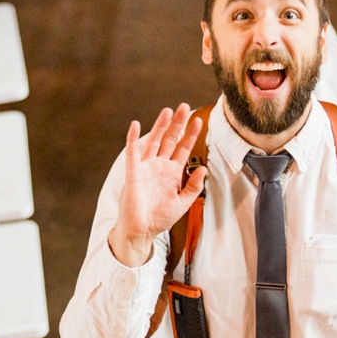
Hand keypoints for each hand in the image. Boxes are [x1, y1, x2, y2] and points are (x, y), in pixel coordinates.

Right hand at [108, 104, 207, 267]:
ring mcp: (146, 168)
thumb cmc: (160, 218)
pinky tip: (136, 125)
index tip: (199, 121)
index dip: (191, 135)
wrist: (142, 230)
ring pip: (154, 141)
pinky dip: (133, 138)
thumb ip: (193, 186)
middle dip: (178, 124)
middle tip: (184, 107)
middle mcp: (159, 166)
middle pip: (170, 140)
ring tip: (168, 111)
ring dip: (160, 126)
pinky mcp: (134, 173)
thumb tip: (203, 169)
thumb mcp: (183, 203)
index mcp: (172, 173)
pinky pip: (133, 153)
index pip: (183, 149)